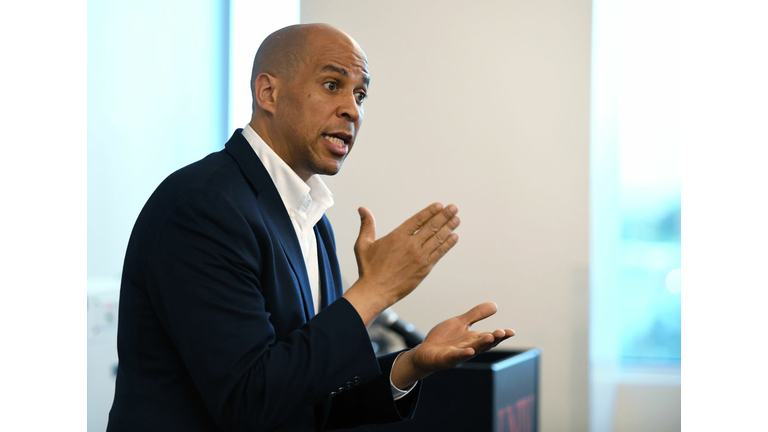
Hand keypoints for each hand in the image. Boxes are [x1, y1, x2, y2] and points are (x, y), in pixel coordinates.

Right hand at [343, 203, 460, 324]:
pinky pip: (439, 253)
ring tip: (457, 219)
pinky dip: (448, 244)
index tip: (439, 206)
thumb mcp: (363, 244)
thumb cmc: (368, 269)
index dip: (430, 211)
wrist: (375, 291)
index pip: (418, 219)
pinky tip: (454, 237)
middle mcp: (411, 245)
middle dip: (444, 216)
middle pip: (431, 226)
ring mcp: (420, 257)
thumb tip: (362, 209)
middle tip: (453, 208)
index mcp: (397, 236)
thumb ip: (367, 225)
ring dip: (449, 227)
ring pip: (438, 238)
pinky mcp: (424, 268)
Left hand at [391, 302, 514, 388]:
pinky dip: (462, 354)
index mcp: (474, 339)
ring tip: (491, 336)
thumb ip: (476, 314)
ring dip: (481, 344)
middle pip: (484, 343)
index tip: (511, 332)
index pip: (491, 337)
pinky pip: (456, 356)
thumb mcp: (460, 322)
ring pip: (473, 349)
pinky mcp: (446, 358)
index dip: (501, 335)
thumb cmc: (444, 338)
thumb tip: (495, 305)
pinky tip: (469, 350)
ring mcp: (458, 354)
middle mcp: (469, 347)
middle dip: (494, 338)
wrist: (426, 352)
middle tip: (502, 332)